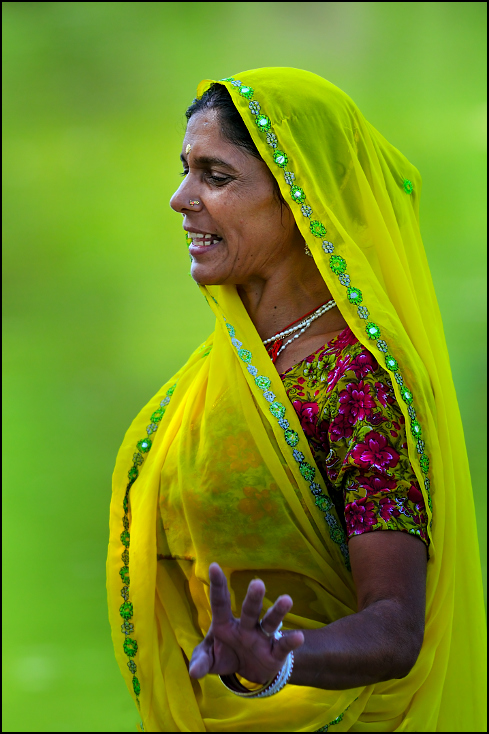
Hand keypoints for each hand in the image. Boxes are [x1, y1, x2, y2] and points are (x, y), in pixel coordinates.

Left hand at [189, 562, 304, 684]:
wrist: (247, 671)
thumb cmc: (225, 655)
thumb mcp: (210, 659)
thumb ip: (201, 661)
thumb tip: (193, 672)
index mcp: (225, 623)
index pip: (220, 602)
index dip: (218, 585)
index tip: (213, 566)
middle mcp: (245, 626)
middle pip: (249, 610)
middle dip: (253, 598)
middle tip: (257, 583)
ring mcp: (261, 637)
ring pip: (270, 622)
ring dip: (278, 611)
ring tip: (287, 600)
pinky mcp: (275, 653)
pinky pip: (283, 646)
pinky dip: (290, 642)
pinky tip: (298, 637)